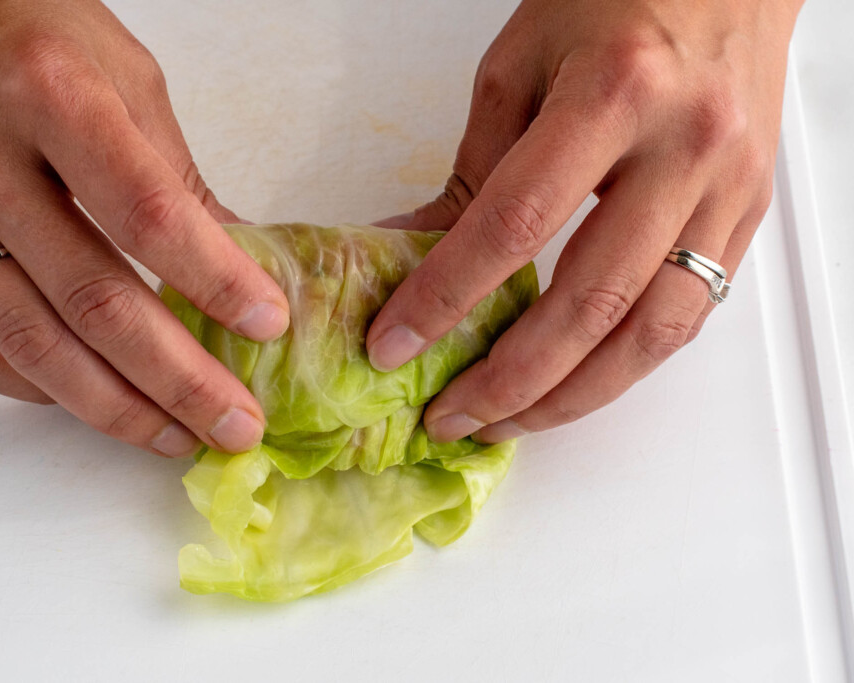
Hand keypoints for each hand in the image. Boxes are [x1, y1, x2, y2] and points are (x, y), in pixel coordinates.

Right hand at [0, 0, 289, 456]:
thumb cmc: (19, 20)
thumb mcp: (123, 72)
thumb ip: (175, 174)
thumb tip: (235, 262)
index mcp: (48, 95)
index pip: (145, 212)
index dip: (213, 279)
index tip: (266, 324)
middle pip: (92, 299)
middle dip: (177, 378)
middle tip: (235, 422)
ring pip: (31, 342)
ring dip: (115, 407)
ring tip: (177, 436)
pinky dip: (42, 389)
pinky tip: (95, 402)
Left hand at [367, 0, 801, 441]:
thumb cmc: (614, 0)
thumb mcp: (518, 68)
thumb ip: (471, 173)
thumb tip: (407, 254)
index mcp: (613, 95)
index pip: (513, 225)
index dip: (445, 298)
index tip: (393, 345)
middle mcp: (684, 149)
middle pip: (591, 302)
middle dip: (509, 380)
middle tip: (450, 416)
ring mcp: (728, 190)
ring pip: (653, 332)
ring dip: (572, 398)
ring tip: (507, 423)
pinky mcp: (746, 217)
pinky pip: (688, 315)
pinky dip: (625, 366)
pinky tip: (573, 386)